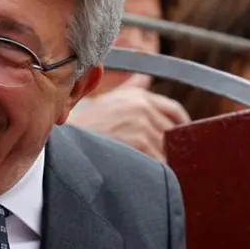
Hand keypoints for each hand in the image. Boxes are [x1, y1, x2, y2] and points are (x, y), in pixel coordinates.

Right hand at [66, 74, 190, 161]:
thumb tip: (144, 75)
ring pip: (166, 148)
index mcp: (138, 95)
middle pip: (172, 132)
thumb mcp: (111, 99)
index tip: (181, 138)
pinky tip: (143, 172)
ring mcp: (141, 123)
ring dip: (161, 159)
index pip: (174, 110)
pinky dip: (154, 170)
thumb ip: (132, 87)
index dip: (181, 126)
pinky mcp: (138, 142)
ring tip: (149, 166)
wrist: (68, 141)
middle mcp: (142, 105)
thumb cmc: (88, 124)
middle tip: (161, 157)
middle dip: (169, 145)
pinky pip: (159, 161)